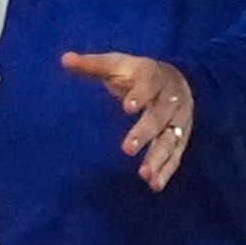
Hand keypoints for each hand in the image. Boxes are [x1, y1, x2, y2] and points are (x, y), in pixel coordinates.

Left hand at [64, 51, 199, 187]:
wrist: (178, 78)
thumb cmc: (138, 74)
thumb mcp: (117, 64)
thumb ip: (92, 65)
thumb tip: (64, 59)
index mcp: (154, 76)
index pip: (149, 84)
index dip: (139, 95)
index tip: (127, 107)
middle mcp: (170, 98)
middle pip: (160, 116)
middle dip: (145, 132)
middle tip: (126, 149)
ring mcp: (178, 120)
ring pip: (170, 139)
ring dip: (158, 158)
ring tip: (144, 175)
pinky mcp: (181, 137)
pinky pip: (176, 155)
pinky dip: (167, 170)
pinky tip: (155, 185)